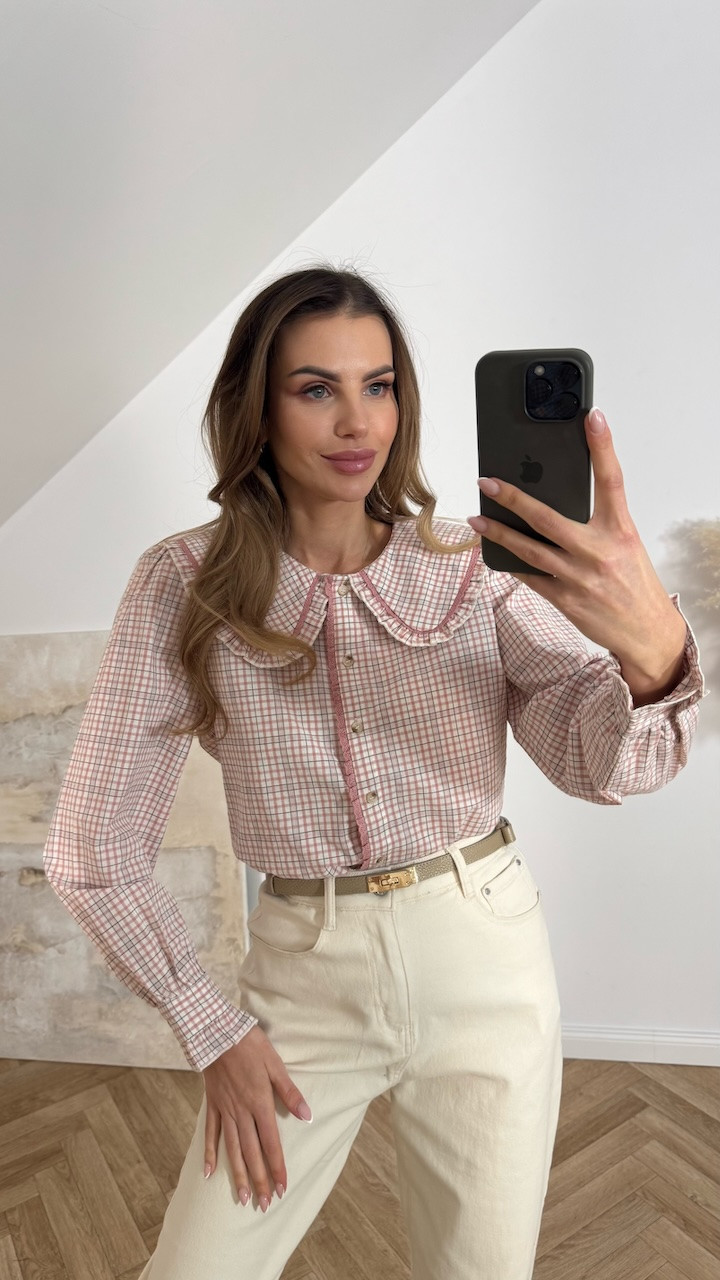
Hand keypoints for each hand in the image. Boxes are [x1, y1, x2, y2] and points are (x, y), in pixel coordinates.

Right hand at [202, 1026, 312, 1210]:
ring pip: (232, 1149)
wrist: (215, 1031)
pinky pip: (210, 1134)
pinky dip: (210, 1154)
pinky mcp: (212, 1104)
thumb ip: (290, 1092)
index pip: (271, 1143)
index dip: (277, 1167)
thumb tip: (306, 1116)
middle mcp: (241, 1112)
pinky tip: (209, 1173)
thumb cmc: (249, 1044)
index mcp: (259, 1103)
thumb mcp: (275, 1064)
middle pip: (251, 1153)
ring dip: (238, 1175)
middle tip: (263, 1205)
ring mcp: (224, 1110)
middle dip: (259, 1180)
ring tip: (243, 1198)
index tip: (282, 1189)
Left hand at [466, 408, 687, 704]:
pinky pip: (530, 577)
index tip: (592, 417)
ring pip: (529, 550)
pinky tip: (493, 553)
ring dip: (498, 533)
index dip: (603, 446)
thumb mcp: (627, 545)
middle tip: (488, 482)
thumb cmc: (635, 584)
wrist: (649, 634)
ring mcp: (579, 578)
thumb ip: (599, 522)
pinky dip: (511, 563)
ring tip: (477, 520)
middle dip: (513, 498)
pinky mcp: (566, 600)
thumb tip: (559, 499)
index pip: (612, 481)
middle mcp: (599, 551)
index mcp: (621, 530)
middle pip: (548, 517)